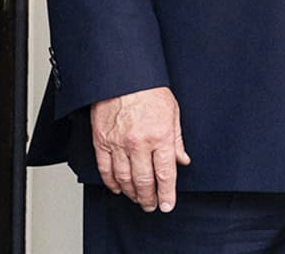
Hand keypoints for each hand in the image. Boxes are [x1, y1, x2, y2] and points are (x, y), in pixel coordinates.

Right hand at [90, 86, 190, 211]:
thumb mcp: (173, 113)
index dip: (166, 194)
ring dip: (131, 193)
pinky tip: (118, 188)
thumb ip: (177, 140)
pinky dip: (111, 183)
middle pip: (144, 181)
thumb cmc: (149, 91)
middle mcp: (139, 143)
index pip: (165, 173)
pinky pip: (105, 169)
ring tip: (138, 199)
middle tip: (151, 206)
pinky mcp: (102, 141)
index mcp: (160, 136)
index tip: (167, 205)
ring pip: (124, 179)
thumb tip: (182, 160)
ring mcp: (118, 144)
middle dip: (149, 198)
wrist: (123, 76)